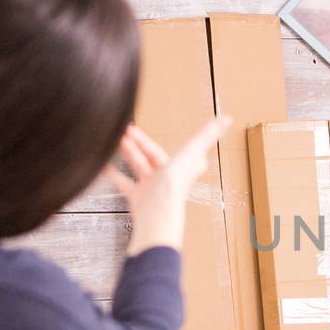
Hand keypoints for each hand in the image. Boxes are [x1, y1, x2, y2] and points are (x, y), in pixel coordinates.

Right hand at [104, 118, 233, 254]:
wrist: (159, 211)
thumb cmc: (176, 183)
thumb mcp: (192, 151)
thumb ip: (207, 135)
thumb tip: (227, 119)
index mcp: (177, 167)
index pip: (158, 150)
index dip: (145, 141)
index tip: (132, 129)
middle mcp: (164, 178)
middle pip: (147, 157)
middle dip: (134, 145)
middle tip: (120, 133)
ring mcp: (150, 189)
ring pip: (135, 168)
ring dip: (125, 155)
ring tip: (112, 143)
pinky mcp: (137, 199)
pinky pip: (123, 184)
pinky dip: (112, 175)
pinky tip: (102, 166)